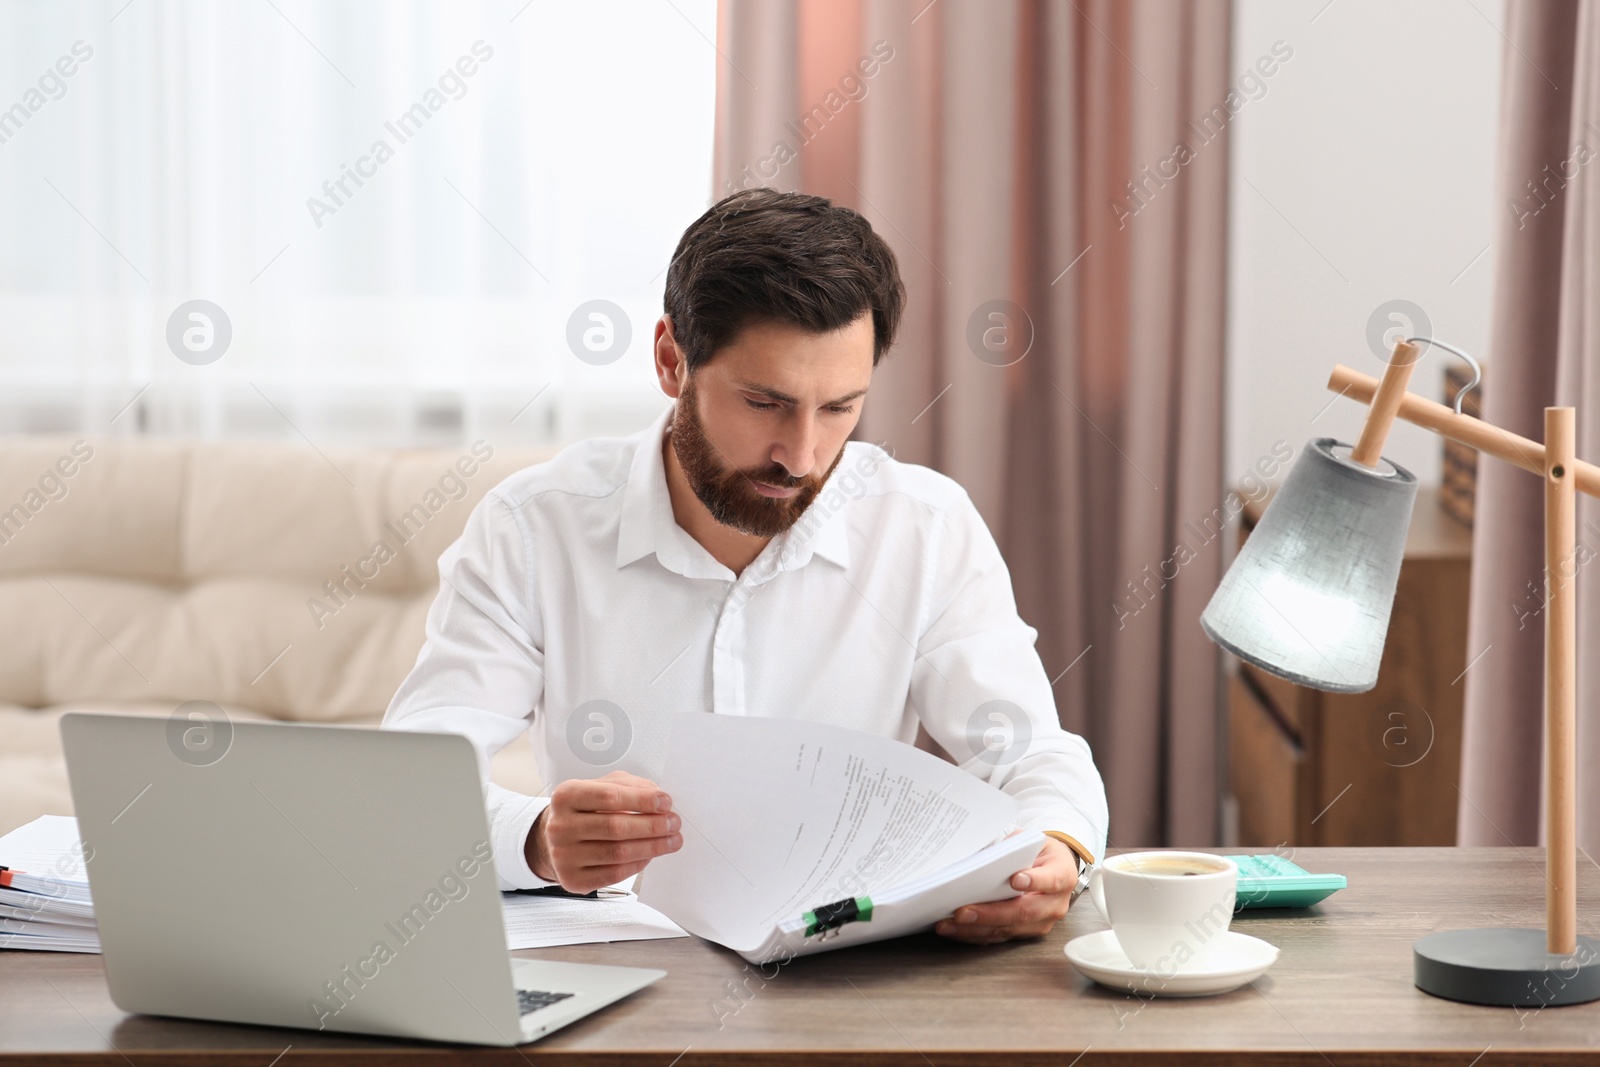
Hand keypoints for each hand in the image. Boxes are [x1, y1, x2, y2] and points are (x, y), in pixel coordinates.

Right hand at [525, 769, 681, 892]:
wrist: (552, 839)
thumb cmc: (582, 810)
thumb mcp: (601, 786)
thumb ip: (629, 785)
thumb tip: (656, 796)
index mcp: (566, 796)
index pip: (609, 796)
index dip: (642, 800)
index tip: (665, 802)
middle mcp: (560, 826)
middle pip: (615, 827)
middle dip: (652, 825)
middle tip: (673, 823)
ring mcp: (563, 855)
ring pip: (617, 853)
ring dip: (652, 847)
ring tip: (671, 840)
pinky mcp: (572, 879)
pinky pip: (614, 874)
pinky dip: (638, 864)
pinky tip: (650, 855)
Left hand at [935, 837, 1079, 943]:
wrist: (1053, 869)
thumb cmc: (1039, 853)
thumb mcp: (1031, 840)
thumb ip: (1012, 845)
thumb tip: (981, 855)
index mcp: (1062, 874)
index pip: (1051, 879)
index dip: (1035, 881)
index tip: (1015, 880)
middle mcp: (1055, 903)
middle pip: (1024, 912)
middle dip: (990, 914)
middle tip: (963, 912)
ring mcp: (1041, 922)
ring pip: (1008, 929)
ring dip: (976, 929)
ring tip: (949, 924)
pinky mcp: (1025, 932)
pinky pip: (999, 936)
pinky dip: (975, 934)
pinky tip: (955, 930)